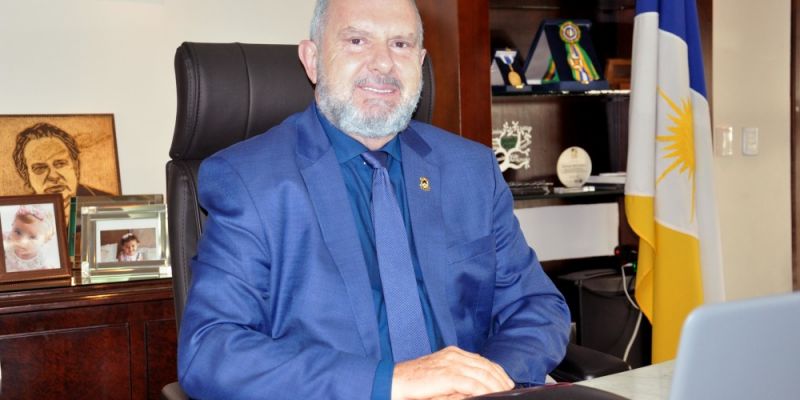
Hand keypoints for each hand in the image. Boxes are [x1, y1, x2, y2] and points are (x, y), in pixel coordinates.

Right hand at [391, 346, 513, 399]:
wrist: (392, 382)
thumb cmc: (414, 384)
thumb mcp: (440, 379)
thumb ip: (457, 380)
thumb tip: (476, 388)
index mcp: (452, 353)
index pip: (482, 361)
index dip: (497, 372)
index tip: (506, 382)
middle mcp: (454, 355)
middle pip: (486, 366)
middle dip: (501, 379)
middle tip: (510, 389)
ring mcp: (450, 363)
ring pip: (483, 374)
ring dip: (496, 385)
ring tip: (504, 393)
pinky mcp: (447, 375)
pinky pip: (472, 383)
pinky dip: (484, 390)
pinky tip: (490, 395)